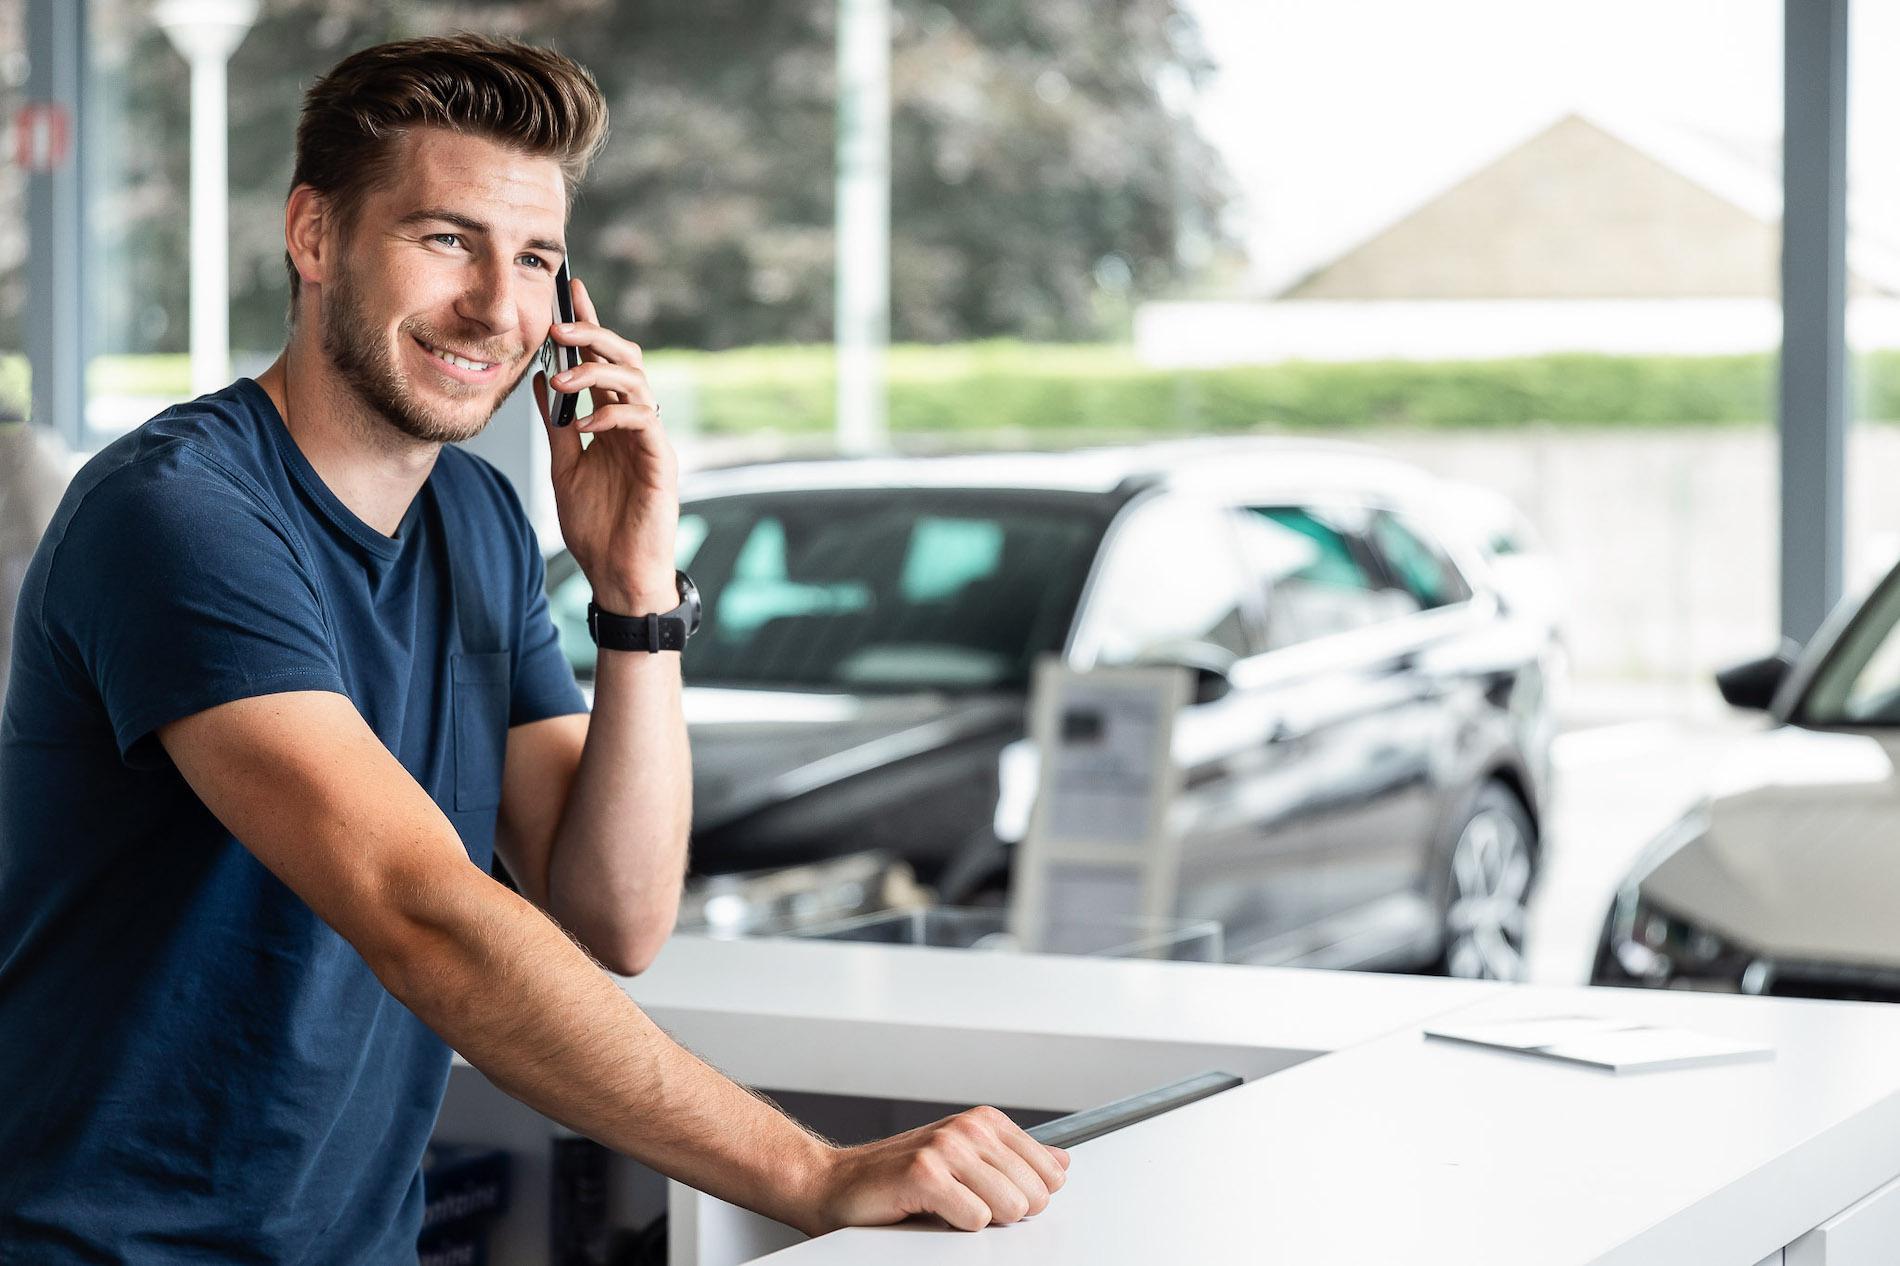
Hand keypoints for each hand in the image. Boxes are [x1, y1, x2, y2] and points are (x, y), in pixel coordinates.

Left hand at [532, 275, 678, 613]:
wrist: (617, 573)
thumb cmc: (596, 526)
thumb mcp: (563, 467)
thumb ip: (556, 425)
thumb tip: (540, 380)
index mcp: (612, 419)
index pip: (603, 361)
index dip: (590, 325)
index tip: (571, 291)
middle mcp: (635, 422)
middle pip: (627, 359)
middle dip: (594, 337)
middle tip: (560, 328)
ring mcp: (651, 440)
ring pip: (637, 382)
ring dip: (598, 372)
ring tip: (563, 379)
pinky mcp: (661, 461)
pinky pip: (643, 421)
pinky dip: (612, 415)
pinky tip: (585, 424)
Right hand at [805, 1106, 1069, 1233]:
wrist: (835, 1185)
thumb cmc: (898, 1178)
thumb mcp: (965, 1161)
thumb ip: (1015, 1161)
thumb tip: (1061, 1162)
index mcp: (984, 1122)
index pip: (1051, 1173)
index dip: (1028, 1197)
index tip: (994, 1196)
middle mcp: (969, 1128)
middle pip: (1034, 1196)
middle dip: (1004, 1212)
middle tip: (963, 1204)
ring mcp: (947, 1149)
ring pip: (1009, 1208)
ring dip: (978, 1220)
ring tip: (946, 1207)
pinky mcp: (925, 1175)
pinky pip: (976, 1220)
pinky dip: (955, 1227)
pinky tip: (930, 1212)